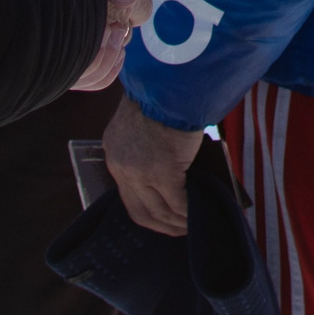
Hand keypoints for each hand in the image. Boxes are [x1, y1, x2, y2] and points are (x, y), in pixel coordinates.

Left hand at [102, 92, 202, 235]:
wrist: (171, 84)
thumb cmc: (162, 96)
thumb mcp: (142, 123)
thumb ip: (146, 149)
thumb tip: (171, 174)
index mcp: (114, 152)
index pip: (126, 195)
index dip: (147, 211)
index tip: (163, 219)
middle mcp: (121, 167)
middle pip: (139, 210)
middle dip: (162, 225)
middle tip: (180, 230)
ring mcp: (140, 173)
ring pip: (159, 211)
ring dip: (177, 223)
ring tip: (193, 225)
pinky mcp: (162, 173)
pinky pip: (177, 202)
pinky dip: (189, 212)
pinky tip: (199, 214)